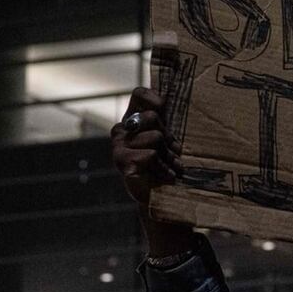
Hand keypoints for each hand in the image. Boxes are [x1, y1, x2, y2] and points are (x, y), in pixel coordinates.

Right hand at [111, 87, 183, 204]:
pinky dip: (164, 167)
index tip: (164, 108)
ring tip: (171, 166)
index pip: (139, 94)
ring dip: (168, 155)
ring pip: (155, 136)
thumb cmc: (167, 165)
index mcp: (131, 120)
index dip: (153, 98)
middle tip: (173, 152)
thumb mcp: (168, 140)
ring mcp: (119, 146)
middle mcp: (121, 130)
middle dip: (168, 136)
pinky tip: (166, 176)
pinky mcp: (123, 162)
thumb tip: (173, 99)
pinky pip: (151, 155)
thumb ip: (166, 121)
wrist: (161, 196)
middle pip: (151, 116)